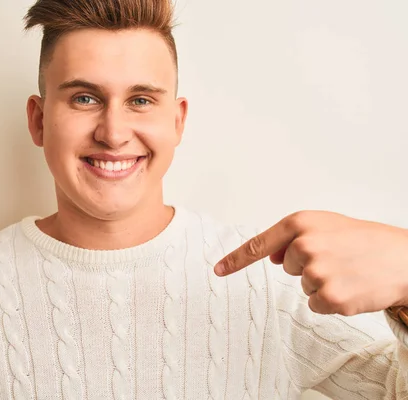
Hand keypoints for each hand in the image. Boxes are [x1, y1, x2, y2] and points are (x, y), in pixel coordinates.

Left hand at [215, 211, 407, 315]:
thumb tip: (272, 257)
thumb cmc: (365, 239)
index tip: (218, 270)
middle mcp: (304, 246)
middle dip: (308, 265)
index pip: (259, 244)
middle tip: (338, 257)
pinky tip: (351, 287)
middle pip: (287, 266)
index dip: (236, 259)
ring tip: (348, 270)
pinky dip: (331, 300)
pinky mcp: (329, 297)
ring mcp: (316, 272)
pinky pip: (316, 304)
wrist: (404, 258)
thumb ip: (294, 237)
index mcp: (300, 223)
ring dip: (322, 283)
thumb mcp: (327, 226)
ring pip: (303, 286)